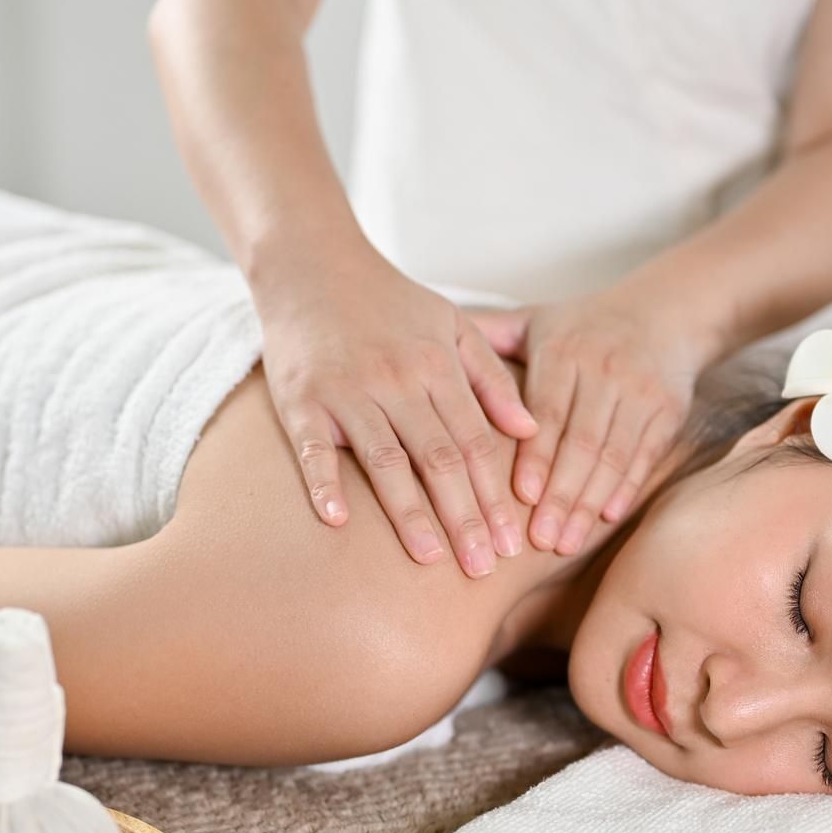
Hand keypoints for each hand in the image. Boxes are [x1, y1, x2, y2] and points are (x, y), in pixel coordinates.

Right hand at [253, 256, 537, 576]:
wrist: (313, 265)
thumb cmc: (389, 302)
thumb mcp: (453, 325)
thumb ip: (491, 378)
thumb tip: (530, 431)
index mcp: (438, 367)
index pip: (476, 444)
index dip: (496, 496)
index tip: (512, 544)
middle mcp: (397, 381)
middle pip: (439, 460)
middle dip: (465, 517)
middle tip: (483, 568)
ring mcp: (347, 391)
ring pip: (386, 461)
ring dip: (409, 513)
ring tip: (431, 559)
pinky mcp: (301, 399)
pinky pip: (314, 447)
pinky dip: (324, 482)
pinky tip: (339, 521)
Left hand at [469, 289, 708, 556]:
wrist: (663, 311)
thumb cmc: (580, 327)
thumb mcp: (532, 321)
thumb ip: (484, 337)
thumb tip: (426, 341)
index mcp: (563, 350)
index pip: (547, 411)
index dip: (536, 456)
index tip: (520, 497)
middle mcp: (604, 369)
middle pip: (581, 440)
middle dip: (560, 495)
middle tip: (538, 541)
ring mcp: (640, 391)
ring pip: (614, 454)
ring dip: (589, 502)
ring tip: (565, 543)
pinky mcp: (668, 409)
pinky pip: (646, 454)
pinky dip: (627, 488)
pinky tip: (607, 518)